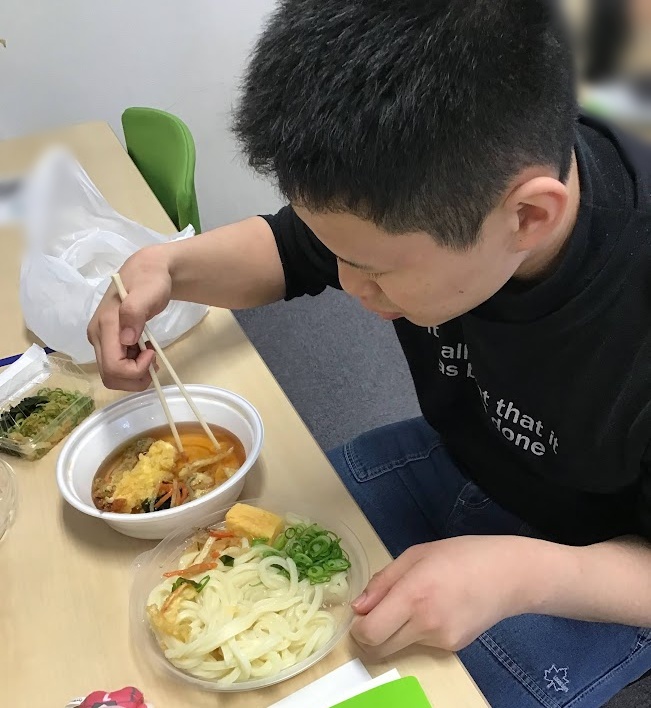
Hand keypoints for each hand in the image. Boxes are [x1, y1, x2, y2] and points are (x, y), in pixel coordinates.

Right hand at [87, 245, 172, 390]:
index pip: (113, 366)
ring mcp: (102, 340)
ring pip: (113, 375)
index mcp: (104, 326)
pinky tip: (145, 351)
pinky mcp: (109, 342)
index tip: (153, 352)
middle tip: (154, 359)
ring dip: (136, 373)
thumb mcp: (148, 292)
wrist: (148, 270)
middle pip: (110, 376)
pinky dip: (134, 367)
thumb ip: (135, 312)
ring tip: (150, 354)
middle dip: (135, 376)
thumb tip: (126, 339)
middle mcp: (97, 336)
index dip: (136, 369)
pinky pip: (118, 366)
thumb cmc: (150, 280)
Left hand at [351, 535, 545, 656]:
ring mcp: (440, 640)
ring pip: (399, 646)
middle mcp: (425, 623)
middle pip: (379, 649)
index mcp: (413, 594)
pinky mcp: (453, 648)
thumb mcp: (415, 555)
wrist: (509, 575)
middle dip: (370, 636)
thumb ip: (382, 581)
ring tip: (415, 602)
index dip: (357, 628)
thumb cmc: (461, 555)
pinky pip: (421, 644)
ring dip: (395, 631)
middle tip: (378, 613)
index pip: (370, 632)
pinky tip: (436, 609)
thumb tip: (358, 607)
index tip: (361, 614)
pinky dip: (417, 631)